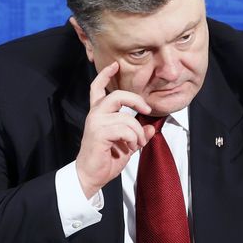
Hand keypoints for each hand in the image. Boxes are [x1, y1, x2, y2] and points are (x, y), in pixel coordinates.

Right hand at [75, 63, 154, 197]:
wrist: (90, 177)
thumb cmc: (105, 161)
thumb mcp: (127, 145)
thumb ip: (138, 134)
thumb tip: (151, 128)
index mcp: (98, 114)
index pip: (98, 88)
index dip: (105, 75)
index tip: (115, 65)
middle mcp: (95, 115)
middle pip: (117, 95)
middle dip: (136, 100)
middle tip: (147, 108)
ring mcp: (96, 123)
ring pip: (127, 117)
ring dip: (138, 132)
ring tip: (138, 144)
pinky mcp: (99, 133)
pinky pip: (125, 129)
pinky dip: (134, 139)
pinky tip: (131, 147)